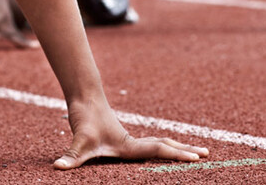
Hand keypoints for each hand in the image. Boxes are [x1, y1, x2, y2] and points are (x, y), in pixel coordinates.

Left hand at [53, 98, 207, 169]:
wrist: (83, 97)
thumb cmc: (83, 118)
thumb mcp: (77, 141)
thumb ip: (70, 156)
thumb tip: (57, 167)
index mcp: (129, 145)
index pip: (158, 151)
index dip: (177, 155)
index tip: (196, 157)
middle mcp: (133, 142)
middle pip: (166, 146)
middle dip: (185, 151)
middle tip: (207, 154)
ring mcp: (130, 140)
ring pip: (160, 144)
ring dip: (178, 147)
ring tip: (197, 151)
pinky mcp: (124, 139)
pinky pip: (150, 145)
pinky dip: (164, 147)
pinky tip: (169, 149)